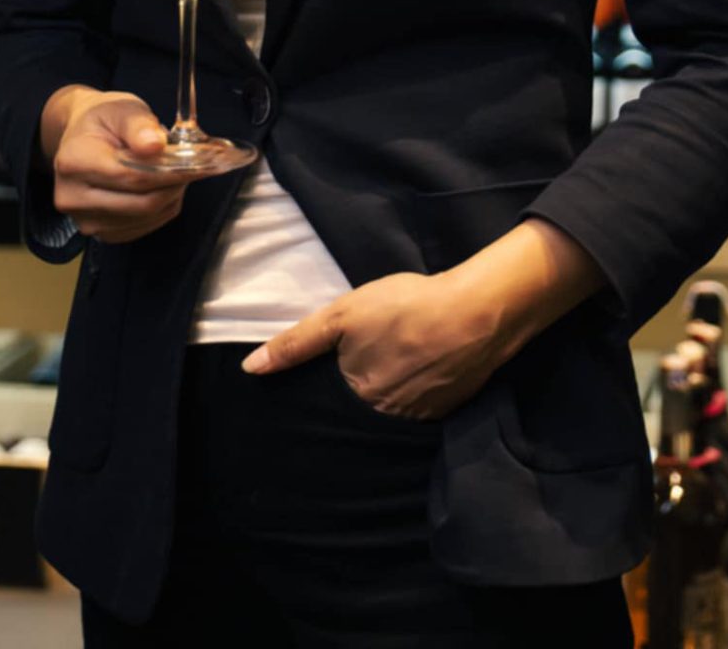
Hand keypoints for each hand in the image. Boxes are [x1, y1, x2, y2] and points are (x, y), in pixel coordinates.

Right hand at [39, 88, 201, 244]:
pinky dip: (160, 209)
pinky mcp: (99, 232)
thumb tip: (155, 145)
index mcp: (73, 161)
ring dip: (169, 197)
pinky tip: (161, 188)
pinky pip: (142, 228)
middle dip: (174, 184)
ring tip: (174, 172)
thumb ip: (139, 125)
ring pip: (145, 217)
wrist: (82, 137)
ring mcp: (84, 219)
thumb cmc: (103, 121)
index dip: (169, 171)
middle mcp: (72, 196)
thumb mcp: (122, 109)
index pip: (132, 176)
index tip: (198, 163)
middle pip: (141, 202)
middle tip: (194, 167)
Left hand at [240, 267, 516, 420]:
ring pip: (392, 410)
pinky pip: (421, 407)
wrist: (477, 312)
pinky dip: (416, 392)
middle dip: (358, 393)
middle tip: (371, 361)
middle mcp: (387, 420)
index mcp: (357, 400)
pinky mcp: (448, 409)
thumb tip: (250, 369)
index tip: (335, 370)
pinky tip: (420, 368)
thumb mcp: (342, 316)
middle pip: (361, 411)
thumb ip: (297, 343)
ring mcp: (421, 418)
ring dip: (389, 393)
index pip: (330, 406)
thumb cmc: (405, 307)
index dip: (328, 387)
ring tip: (394, 363)